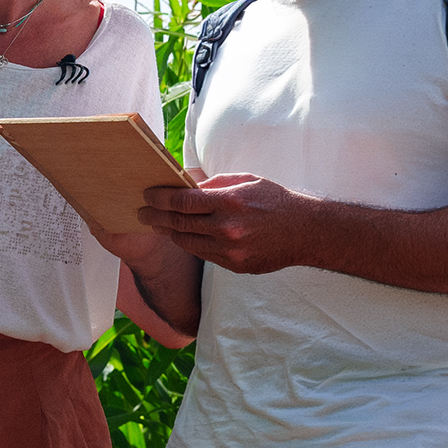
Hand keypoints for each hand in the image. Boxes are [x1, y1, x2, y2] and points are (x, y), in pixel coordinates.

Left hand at [139, 173, 314, 274]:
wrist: (305, 232)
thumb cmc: (275, 201)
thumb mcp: (246, 181)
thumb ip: (214, 184)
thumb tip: (186, 184)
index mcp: (229, 202)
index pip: (182, 201)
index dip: (160, 198)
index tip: (147, 195)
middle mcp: (227, 228)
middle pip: (179, 223)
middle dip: (156, 216)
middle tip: (142, 212)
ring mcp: (230, 250)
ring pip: (187, 242)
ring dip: (170, 232)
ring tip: (159, 224)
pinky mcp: (234, 266)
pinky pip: (203, 254)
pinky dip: (191, 243)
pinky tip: (184, 236)